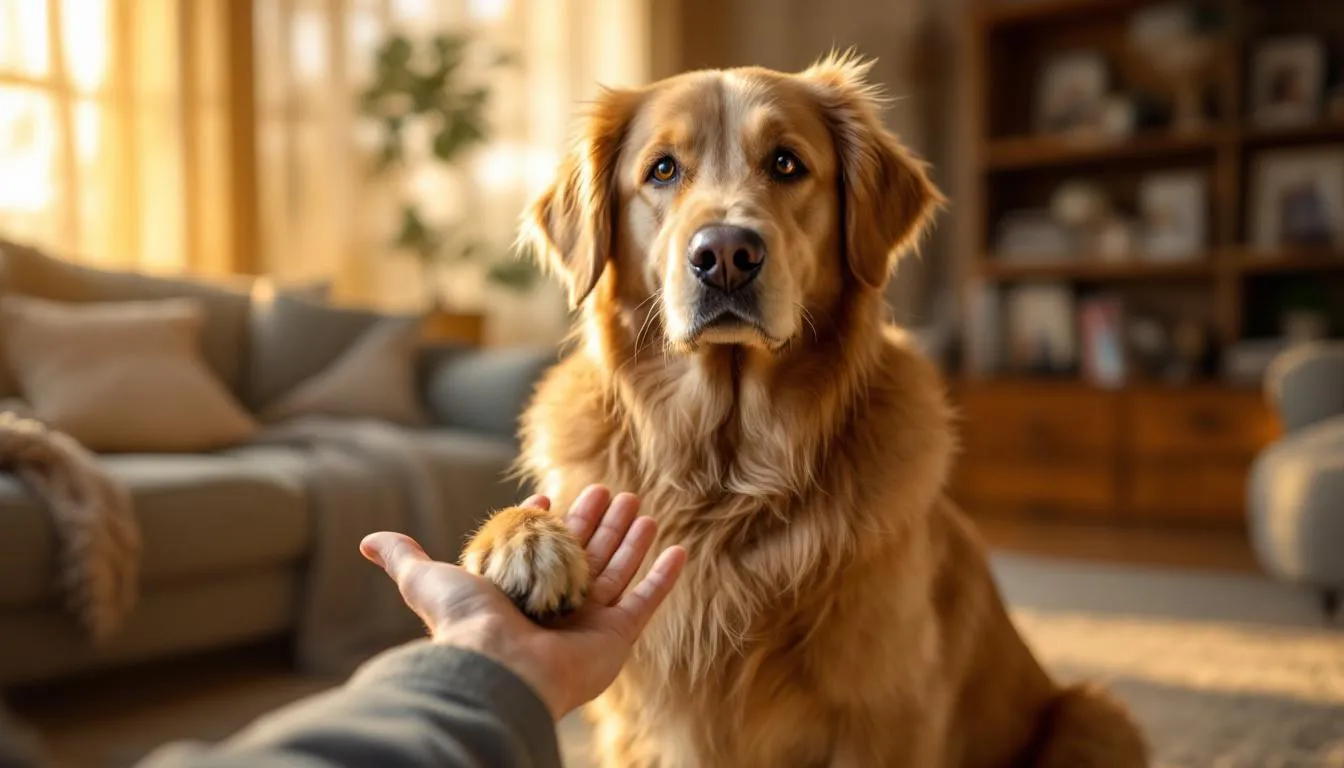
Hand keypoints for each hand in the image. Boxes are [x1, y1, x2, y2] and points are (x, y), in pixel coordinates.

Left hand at [359, 486, 686, 718]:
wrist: (498, 667)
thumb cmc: (463, 624)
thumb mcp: (427, 580)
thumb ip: (404, 558)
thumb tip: (366, 541)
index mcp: (519, 592)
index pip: (539, 550)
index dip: (546, 521)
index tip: (552, 494)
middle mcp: (555, 607)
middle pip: (583, 554)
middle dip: (596, 521)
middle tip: (607, 490)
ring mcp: (589, 622)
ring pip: (616, 569)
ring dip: (629, 538)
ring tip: (637, 505)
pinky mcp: (618, 636)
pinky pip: (648, 599)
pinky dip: (664, 576)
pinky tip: (677, 548)